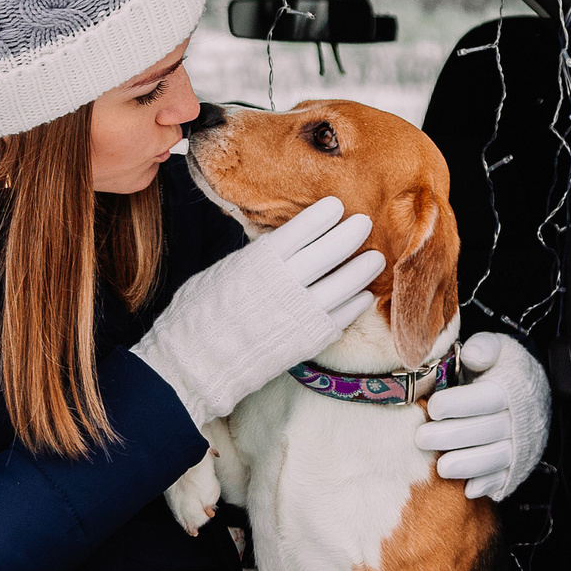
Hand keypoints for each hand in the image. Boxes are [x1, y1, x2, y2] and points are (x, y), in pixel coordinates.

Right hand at [134, 195, 385, 425]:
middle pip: (330, 252)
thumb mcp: (225, 271)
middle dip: (350, 234)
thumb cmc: (200, 314)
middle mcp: (284, 283)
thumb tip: (283, 243)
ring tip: (374, 258)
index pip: (302, 230)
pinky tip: (362, 295)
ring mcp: (299, 313)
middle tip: (363, 222)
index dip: (322, 216)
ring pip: (343, 284)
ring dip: (362, 269)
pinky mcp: (307, 341)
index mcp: (260, 261)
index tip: (336, 206)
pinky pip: (340, 317)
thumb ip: (258, 257)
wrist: (196, 364)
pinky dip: (354, 304)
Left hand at [415, 333, 550, 500]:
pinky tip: (467, 489)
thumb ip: (484, 346)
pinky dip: (487, 485)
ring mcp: (521, 445)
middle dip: (453, 436)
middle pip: (488, 431)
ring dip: (468, 465)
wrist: (532, 393)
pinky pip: (504, 478)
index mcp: (512, 388)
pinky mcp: (517, 466)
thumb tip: (472, 355)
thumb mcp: (498, 348)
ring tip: (441, 467)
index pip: (488, 398)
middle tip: (421, 438)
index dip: (460, 404)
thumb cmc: (503, 369)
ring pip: (497, 458)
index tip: (433, 407)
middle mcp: (520, 419)